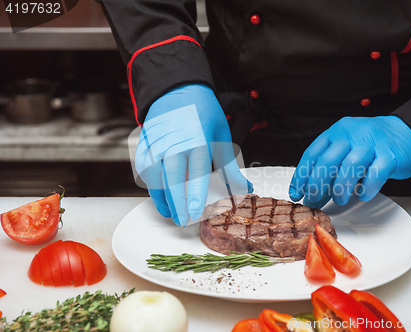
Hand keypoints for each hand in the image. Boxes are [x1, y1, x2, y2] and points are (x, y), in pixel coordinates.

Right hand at [135, 84, 251, 225]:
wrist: (180, 90)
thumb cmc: (203, 113)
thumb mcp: (222, 138)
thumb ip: (230, 168)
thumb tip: (244, 190)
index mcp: (197, 141)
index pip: (196, 174)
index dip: (195, 196)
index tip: (195, 213)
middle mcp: (174, 143)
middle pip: (172, 180)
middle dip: (177, 203)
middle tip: (182, 221)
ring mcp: (156, 143)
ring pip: (155, 177)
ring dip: (161, 197)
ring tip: (170, 212)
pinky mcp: (145, 142)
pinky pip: (143, 167)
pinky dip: (149, 183)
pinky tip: (158, 193)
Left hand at [289, 115, 410, 206]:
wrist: (409, 131)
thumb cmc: (374, 142)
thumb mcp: (347, 145)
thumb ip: (330, 164)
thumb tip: (311, 191)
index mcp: (337, 132)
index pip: (312, 154)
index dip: (302, 176)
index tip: (296, 192)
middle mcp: (352, 135)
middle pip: (328, 162)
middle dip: (317, 186)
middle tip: (314, 201)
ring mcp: (372, 143)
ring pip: (350, 167)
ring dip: (341, 188)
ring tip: (340, 199)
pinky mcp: (390, 155)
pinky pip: (375, 174)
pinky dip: (367, 187)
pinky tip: (363, 194)